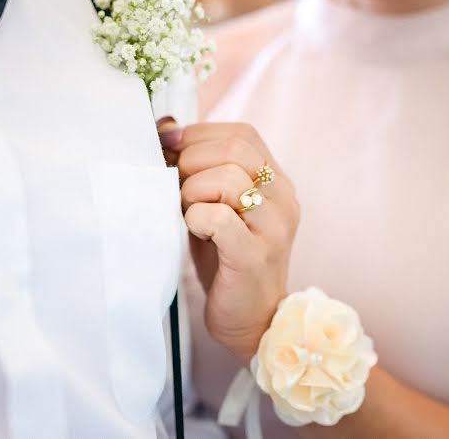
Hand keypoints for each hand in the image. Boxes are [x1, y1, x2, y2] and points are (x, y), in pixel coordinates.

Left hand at [159, 120, 299, 360]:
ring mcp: (274, 227)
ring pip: (229, 179)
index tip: (172, 152)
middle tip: (178, 190)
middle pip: (235, 149)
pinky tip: (194, 233)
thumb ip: (200, 170)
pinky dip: (195, 219)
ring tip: (188, 214)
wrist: (253, 321)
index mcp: (277, 182)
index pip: (243, 134)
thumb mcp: (217, 208)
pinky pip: (219, 218)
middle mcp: (283, 199)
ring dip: (193, 191)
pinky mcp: (255, 255)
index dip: (201, 135)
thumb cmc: (226, 261)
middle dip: (192, 162)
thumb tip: (165, 128)